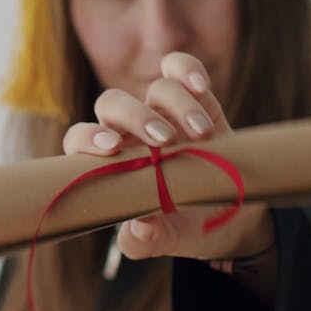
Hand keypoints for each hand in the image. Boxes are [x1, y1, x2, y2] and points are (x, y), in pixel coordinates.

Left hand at [62, 51, 274, 263]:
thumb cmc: (186, 227)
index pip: (81, 139)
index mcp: (111, 163)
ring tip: (201, 134)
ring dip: (176, 105)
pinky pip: (181, 70)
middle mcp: (131, 132)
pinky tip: (200, 86)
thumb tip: (139, 227)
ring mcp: (163, 112)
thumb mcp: (168, 240)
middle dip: (135, 117)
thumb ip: (146, 240)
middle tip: (164, 141)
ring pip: (155, 88)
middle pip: (114, 104)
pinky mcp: (195, 99)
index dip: (87, 138)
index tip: (109, 149)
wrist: (230, 218)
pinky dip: (187, 70)